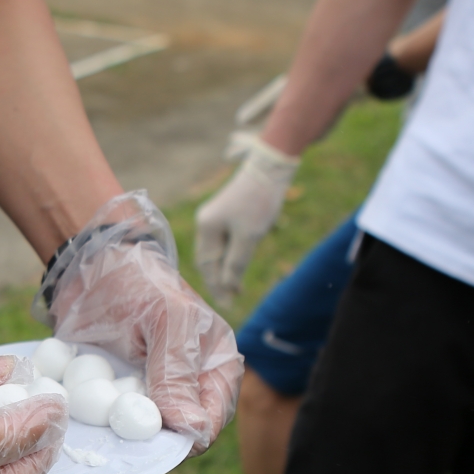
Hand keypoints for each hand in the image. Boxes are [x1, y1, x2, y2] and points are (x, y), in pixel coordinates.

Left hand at [37, 192, 240, 452]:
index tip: (154, 441)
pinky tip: (86, 422)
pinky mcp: (122, 395)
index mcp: (216, 367)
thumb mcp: (166, 321)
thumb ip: (177, 373)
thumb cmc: (138, 283)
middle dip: (152, 441)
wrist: (89, 268)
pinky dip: (103, 427)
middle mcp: (189, 386)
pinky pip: (117, 425)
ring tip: (102, 431)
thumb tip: (191, 429)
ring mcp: (154, 393)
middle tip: (122, 439)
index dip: (187, 438)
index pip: (211, 421)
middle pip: (178, 435)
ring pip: (146, 435)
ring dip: (125, 439)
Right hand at [194, 135, 299, 303]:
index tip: (227, 305)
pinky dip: (229, 257)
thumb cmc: (259, 202)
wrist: (269, 169)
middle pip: (208, 260)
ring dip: (224, 270)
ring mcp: (213, 218)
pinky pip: (222, 243)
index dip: (217, 287)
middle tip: (231, 301)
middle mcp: (204, 223)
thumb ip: (236, 263)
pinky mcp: (225, 214)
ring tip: (235, 289)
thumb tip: (227, 287)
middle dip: (219, 281)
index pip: (208, 266)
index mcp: (206, 228)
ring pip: (215, 252)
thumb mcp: (249, 237)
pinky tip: (237, 267)